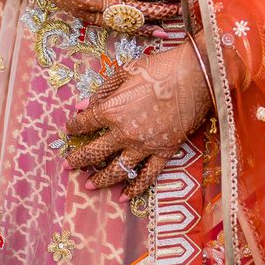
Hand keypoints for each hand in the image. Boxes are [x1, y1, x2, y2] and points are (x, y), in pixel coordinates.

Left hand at [64, 38, 212, 193]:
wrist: (195, 76)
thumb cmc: (160, 68)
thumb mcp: (126, 72)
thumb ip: (103, 91)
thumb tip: (82, 106)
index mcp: (112, 110)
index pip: (85, 123)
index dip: (74, 126)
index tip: (71, 129)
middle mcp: (124, 132)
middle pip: (95, 152)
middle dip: (79, 160)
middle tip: (68, 166)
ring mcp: (145, 146)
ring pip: (117, 170)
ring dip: (101, 180)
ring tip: (89, 186)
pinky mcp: (164, 152)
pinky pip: (147, 176)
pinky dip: (135, 188)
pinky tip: (124, 196)